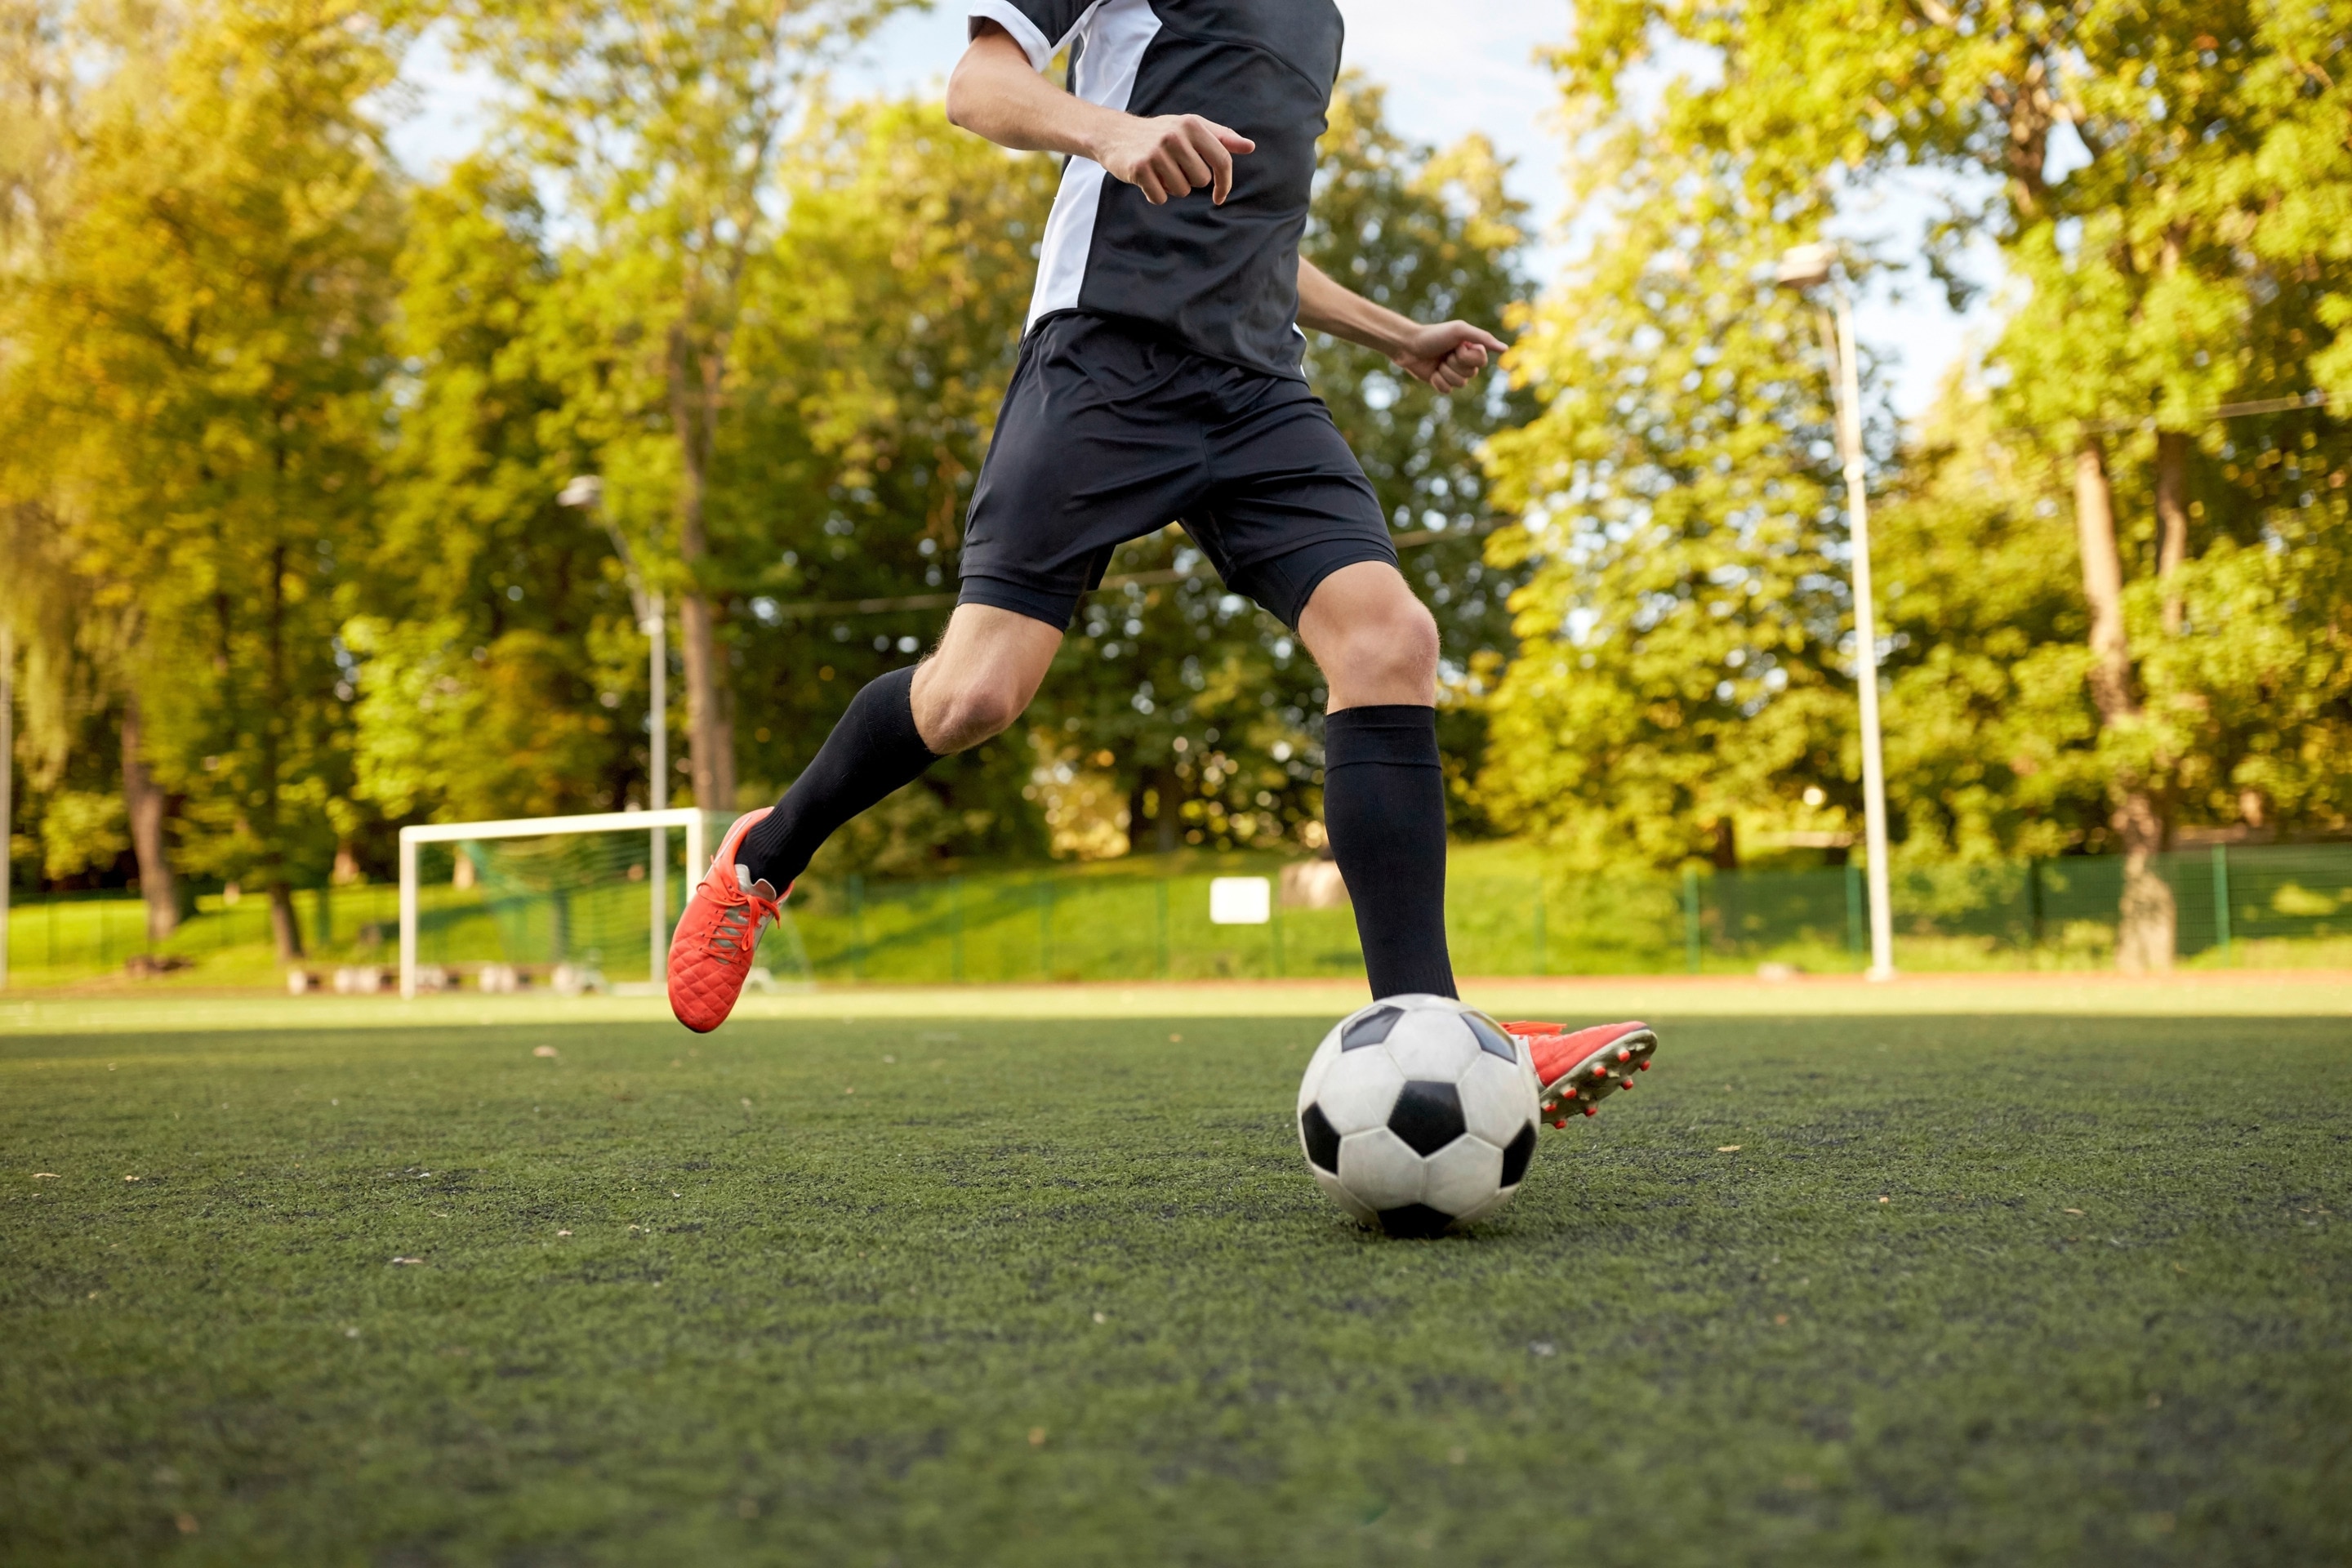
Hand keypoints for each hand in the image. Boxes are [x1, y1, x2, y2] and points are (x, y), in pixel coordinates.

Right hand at [1091, 113, 1255, 204]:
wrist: (1115, 134)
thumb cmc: (1161, 133)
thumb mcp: (1191, 128)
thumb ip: (1221, 138)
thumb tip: (1250, 147)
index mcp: (1193, 125)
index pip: (1222, 160)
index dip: (1225, 183)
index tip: (1220, 197)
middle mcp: (1175, 136)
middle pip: (1201, 180)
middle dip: (1189, 180)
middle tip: (1173, 167)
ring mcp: (1156, 152)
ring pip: (1181, 191)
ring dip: (1171, 188)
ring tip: (1159, 170)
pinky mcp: (1139, 168)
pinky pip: (1160, 198)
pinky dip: (1155, 194)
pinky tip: (1146, 178)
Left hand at [1392, 321, 1507, 391]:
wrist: (1408, 346)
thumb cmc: (1434, 335)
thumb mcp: (1460, 331)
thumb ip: (1483, 338)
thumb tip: (1505, 349)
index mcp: (1472, 348)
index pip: (1481, 361)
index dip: (1467, 357)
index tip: (1456, 346)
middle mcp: (1465, 361)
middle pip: (1471, 374)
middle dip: (1455, 364)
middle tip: (1445, 354)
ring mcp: (1453, 372)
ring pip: (1460, 384)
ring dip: (1446, 373)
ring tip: (1438, 363)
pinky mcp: (1442, 382)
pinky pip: (1447, 390)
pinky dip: (1438, 382)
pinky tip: (1432, 373)